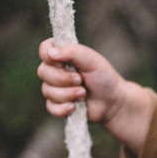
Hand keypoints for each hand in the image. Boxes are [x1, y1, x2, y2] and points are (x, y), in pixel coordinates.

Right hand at [37, 38, 151, 153]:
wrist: (113, 102)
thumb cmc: (104, 77)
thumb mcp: (92, 60)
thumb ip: (73, 51)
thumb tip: (50, 52)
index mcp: (62, 55)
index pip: (44, 49)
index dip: (49, 56)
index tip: (64, 63)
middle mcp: (55, 70)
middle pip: (43, 72)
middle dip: (64, 79)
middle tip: (81, 80)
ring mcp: (54, 88)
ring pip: (47, 91)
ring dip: (68, 94)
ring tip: (84, 93)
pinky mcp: (58, 105)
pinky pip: (51, 107)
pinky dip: (63, 108)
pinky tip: (75, 107)